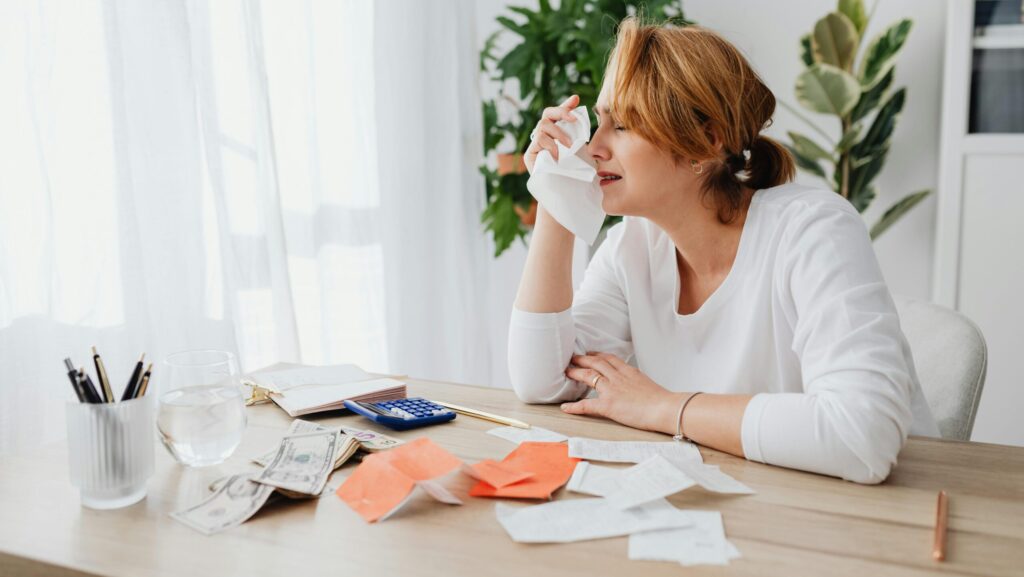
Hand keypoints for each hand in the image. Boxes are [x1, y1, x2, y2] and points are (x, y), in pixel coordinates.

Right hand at [524, 94, 579, 173]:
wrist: (562, 195)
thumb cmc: (573, 175)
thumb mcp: (581, 153)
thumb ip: (581, 138)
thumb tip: (587, 123)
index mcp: (556, 134)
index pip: (559, 114)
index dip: (566, 105)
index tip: (576, 99)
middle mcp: (544, 136)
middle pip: (548, 113)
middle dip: (561, 112)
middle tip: (574, 119)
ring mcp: (535, 145)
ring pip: (543, 125)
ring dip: (559, 133)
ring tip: (569, 146)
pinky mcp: (530, 154)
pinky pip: (539, 140)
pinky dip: (551, 145)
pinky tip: (557, 156)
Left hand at [561, 352, 683, 433]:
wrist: (665, 408)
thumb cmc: (662, 400)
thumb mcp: (648, 383)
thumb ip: (637, 381)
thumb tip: (635, 385)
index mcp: (629, 371)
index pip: (610, 359)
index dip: (598, 355)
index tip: (591, 354)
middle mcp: (618, 377)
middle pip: (596, 363)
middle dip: (582, 359)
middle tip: (572, 358)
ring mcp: (611, 390)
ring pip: (588, 376)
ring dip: (575, 373)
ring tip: (566, 371)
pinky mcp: (608, 405)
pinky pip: (586, 405)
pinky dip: (574, 407)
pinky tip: (565, 408)